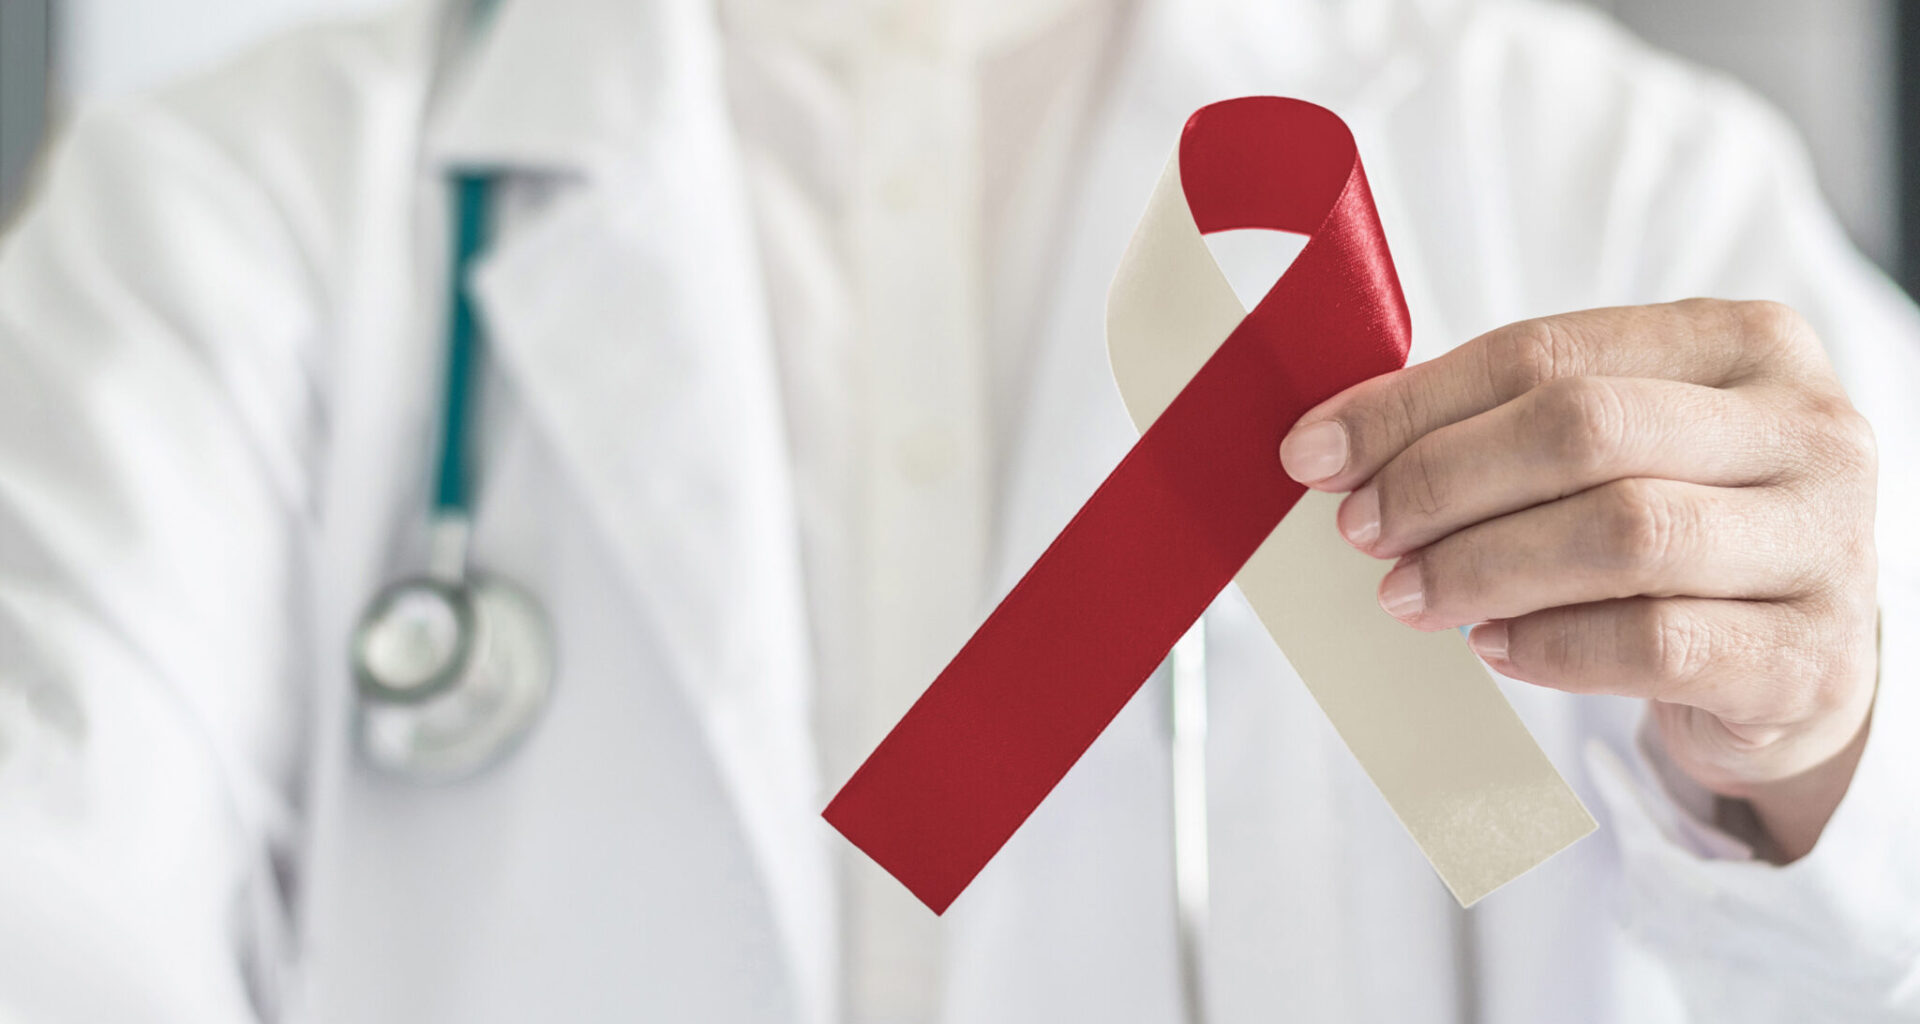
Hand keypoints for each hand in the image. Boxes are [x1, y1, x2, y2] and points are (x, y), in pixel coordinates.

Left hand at [1278, 300, 1877, 860]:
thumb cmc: (1680, 528)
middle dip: (1443, 481)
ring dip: (1482, 567)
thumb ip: (1499, 425)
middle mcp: (1805, 428)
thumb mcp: (1614, 450)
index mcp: (1743, 342)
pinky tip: (1493, 647)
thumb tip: (1337, 443)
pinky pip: (1657, 643)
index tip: (1315, 452)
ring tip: (1407, 594)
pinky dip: (1552, 646)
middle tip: (1361, 530)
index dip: (1414, 404)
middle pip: (1585, 430)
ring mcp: (1825, 543)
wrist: (1798, 661)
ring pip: (1623, 534)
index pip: (1547, 352)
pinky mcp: (1808, 658)